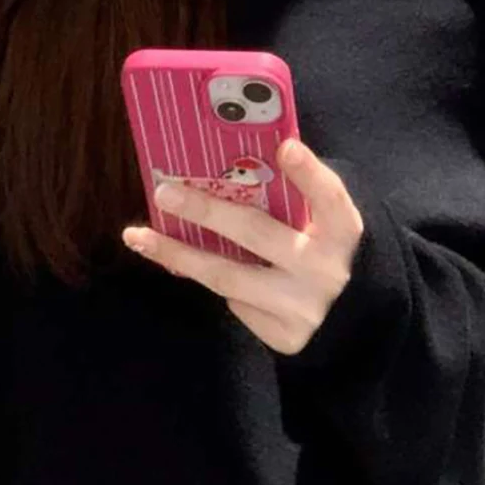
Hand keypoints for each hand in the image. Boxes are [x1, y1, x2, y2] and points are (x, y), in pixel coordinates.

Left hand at [121, 137, 363, 354]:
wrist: (346, 319)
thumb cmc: (321, 250)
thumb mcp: (320, 222)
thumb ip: (290, 195)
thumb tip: (229, 158)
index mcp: (343, 231)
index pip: (330, 197)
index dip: (309, 173)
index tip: (284, 147)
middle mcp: (327, 270)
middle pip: (257, 234)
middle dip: (206, 211)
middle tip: (164, 192)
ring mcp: (304, 308)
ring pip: (228, 276)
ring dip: (178, 254)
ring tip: (138, 236)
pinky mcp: (285, 337)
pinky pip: (236, 304)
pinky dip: (214, 281)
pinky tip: (194, 266)